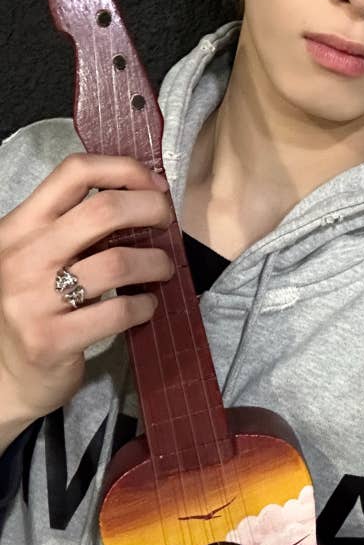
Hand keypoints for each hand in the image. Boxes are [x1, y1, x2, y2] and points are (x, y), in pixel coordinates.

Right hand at [0, 153, 173, 450]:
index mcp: (20, 226)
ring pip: (117, 262)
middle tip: (167, 222)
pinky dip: (145, 306)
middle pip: (103, 209)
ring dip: (155, 262)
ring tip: (162, 268)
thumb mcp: (42, 254)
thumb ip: (78, 225)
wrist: (4, 375)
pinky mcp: (49, 340)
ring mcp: (32, 300)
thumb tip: (146, 194)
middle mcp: (21, 257)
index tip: (155, 184)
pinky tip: (147, 305)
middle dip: (151, 209)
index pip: (74, 172)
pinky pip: (117, 312)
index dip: (124, 169)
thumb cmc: (36, 303)